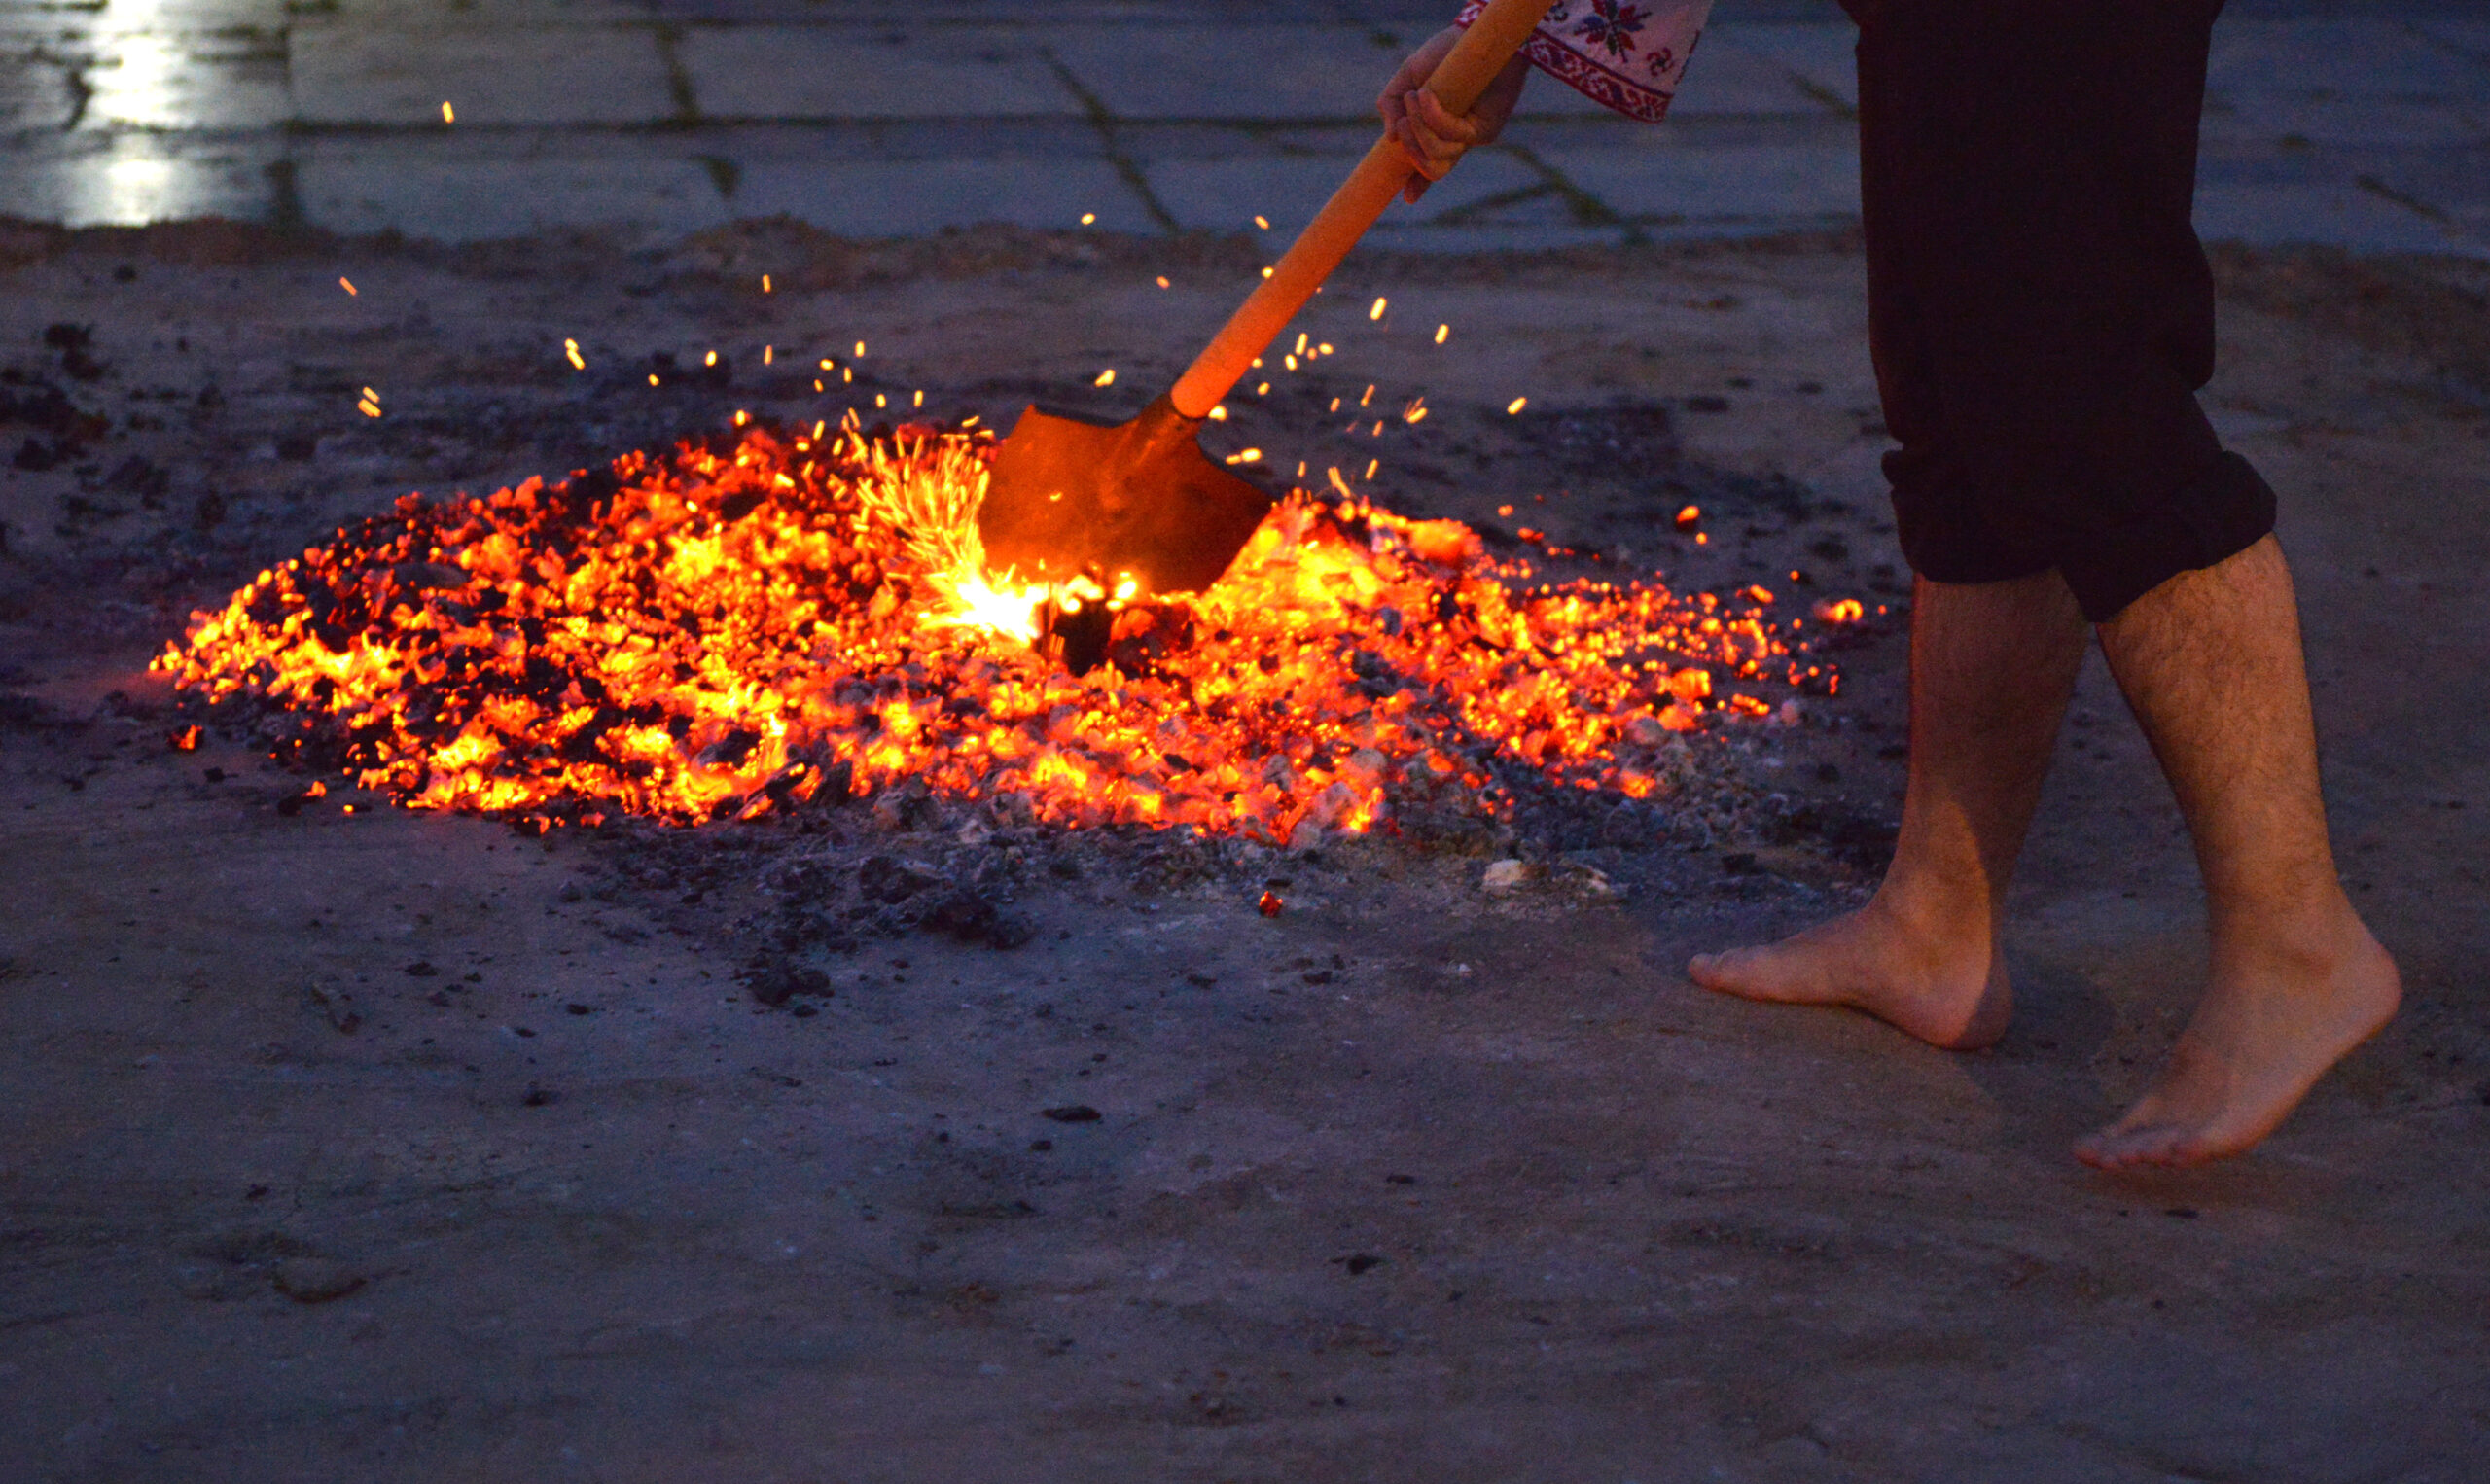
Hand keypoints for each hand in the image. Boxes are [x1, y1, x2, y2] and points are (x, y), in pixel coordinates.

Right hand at [1377, 26, 1530, 203]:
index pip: (1429, 165)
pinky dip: (1433, 118)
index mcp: (1438, 131)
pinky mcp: (1485, 129)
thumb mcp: (1408, 77)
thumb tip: (1391, 138)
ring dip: (1420, 130)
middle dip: (1411, 151)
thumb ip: (1390, 105)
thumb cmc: (1444, 54)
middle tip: (1402, 123)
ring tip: (1413, 97)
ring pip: (1440, 156)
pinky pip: (1453, 135)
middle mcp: (1457, 138)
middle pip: (1433, 169)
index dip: (1417, 184)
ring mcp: (1472, 136)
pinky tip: (1425, 95)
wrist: (1475, 34)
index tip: (1407, 198)